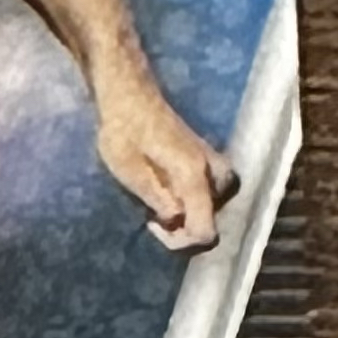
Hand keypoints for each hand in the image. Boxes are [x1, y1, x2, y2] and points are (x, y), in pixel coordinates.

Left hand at [94, 76, 238, 254]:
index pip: (206, 231)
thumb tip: (178, 222)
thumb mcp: (129, 170)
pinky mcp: (208, 161)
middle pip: (212, 222)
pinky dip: (192, 202)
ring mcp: (214, 165)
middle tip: (153, 216)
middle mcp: (214, 172)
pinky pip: (211, 194)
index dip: (182, 243)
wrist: (130, 95)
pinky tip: (166, 191)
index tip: (154, 226)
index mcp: (195, 176)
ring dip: (189, 215)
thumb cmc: (123, 130)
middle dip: (184, 229)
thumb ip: (157, 198)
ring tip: (158, 204)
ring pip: (214, 209)